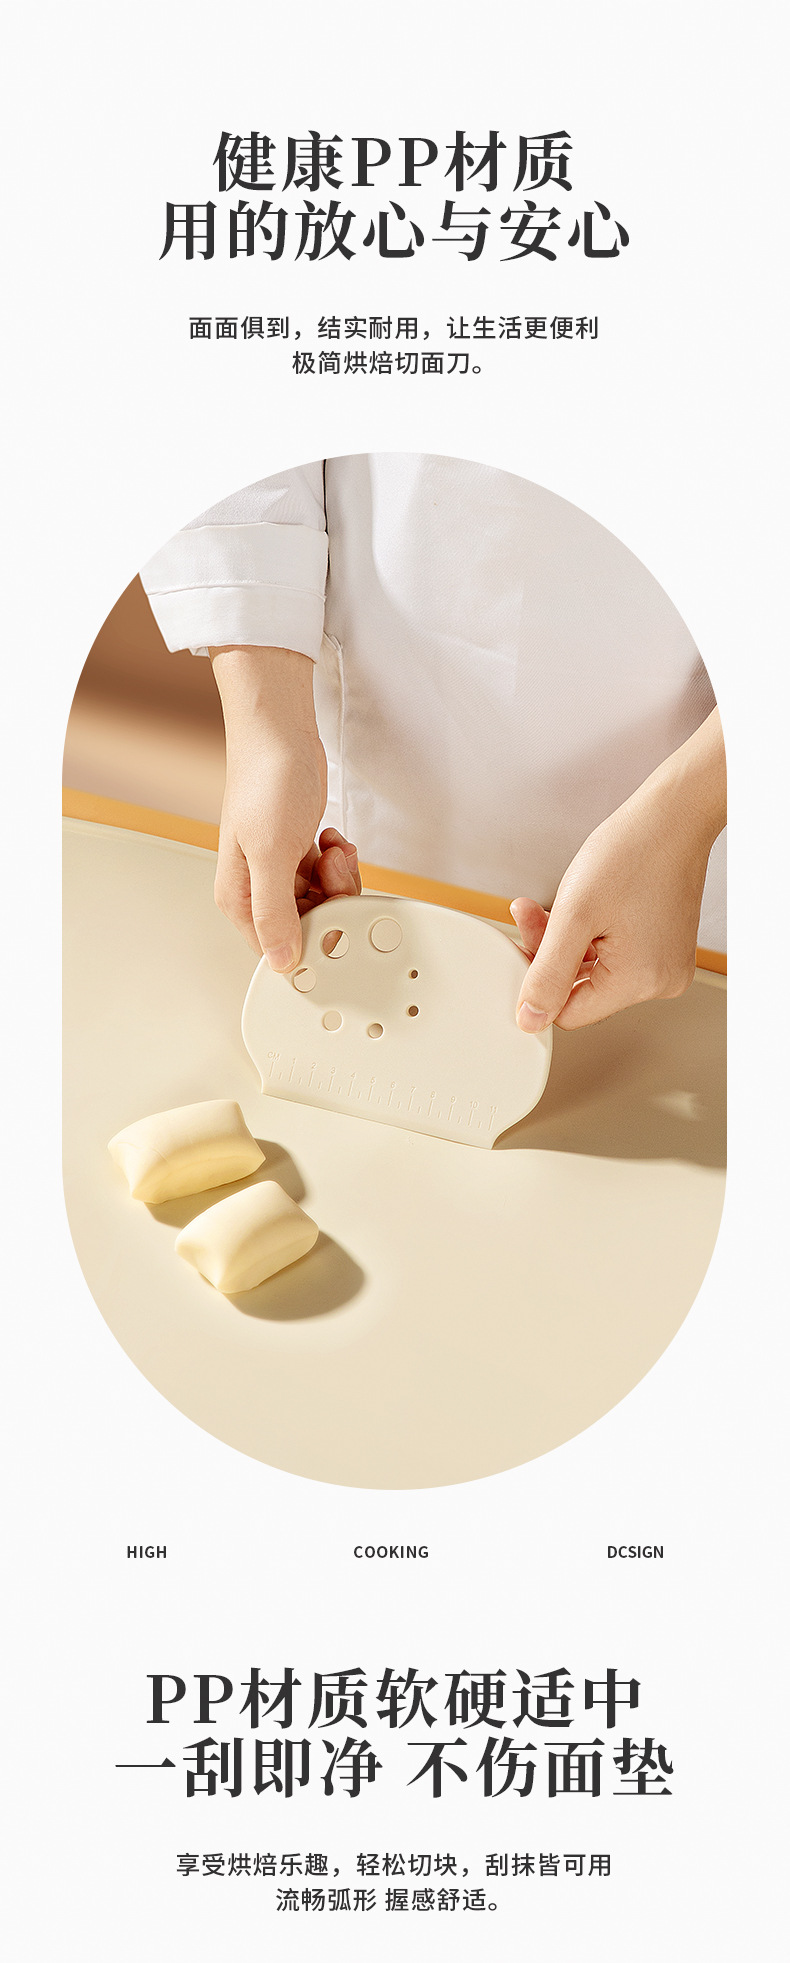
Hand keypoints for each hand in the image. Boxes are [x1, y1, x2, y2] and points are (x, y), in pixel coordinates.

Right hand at [211, 645, 360, 966]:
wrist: (280, 732)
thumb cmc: (266, 781)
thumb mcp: (272, 854)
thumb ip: (275, 912)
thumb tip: (280, 961)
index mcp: (238, 898)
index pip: (276, 949)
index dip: (311, 942)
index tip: (334, 922)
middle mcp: (256, 889)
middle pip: (306, 927)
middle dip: (331, 903)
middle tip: (333, 870)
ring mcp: (280, 870)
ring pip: (322, 902)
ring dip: (339, 879)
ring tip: (332, 849)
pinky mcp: (300, 852)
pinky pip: (329, 877)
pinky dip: (339, 861)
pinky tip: (331, 838)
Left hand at [511, 709, 725, 1031]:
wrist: (672, 815)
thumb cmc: (631, 852)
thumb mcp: (574, 915)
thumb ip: (547, 973)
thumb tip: (530, 1020)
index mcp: (641, 981)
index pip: (569, 1012)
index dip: (540, 979)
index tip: (526, 942)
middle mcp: (661, 981)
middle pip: (582, 989)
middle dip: (552, 953)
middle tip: (534, 914)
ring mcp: (666, 964)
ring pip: (595, 970)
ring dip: (568, 939)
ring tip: (559, 901)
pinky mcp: (665, 947)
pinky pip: (615, 954)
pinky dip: (592, 933)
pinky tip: (585, 903)